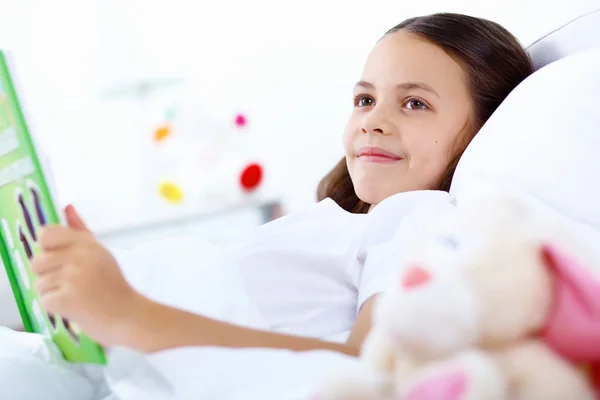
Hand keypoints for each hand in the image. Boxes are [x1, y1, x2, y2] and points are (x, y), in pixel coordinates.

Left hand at [31, 205, 138, 346]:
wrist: (128, 315)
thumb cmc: (113, 285)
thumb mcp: (99, 252)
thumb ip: (79, 229)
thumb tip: (67, 206)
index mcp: (86, 243)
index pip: (46, 234)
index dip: (48, 248)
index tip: (61, 259)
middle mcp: (79, 256)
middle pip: (37, 261)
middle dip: (49, 275)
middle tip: (71, 283)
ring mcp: (72, 277)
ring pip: (39, 283)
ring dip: (53, 293)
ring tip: (75, 296)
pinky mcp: (67, 298)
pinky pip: (45, 300)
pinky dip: (56, 307)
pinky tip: (74, 306)